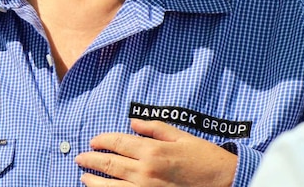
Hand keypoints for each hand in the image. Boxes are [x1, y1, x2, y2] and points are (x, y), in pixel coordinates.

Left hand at [74, 118, 236, 186]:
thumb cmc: (203, 157)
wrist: (223, 181)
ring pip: (111, 186)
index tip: (93, 141)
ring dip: (94, 181)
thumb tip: (133, 122)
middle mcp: (145, 171)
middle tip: (80, 158)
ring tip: (84, 177)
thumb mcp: (180, 136)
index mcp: (152, 150)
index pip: (117, 143)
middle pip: (109, 164)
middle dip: (91, 161)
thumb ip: (154, 128)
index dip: (101, 141)